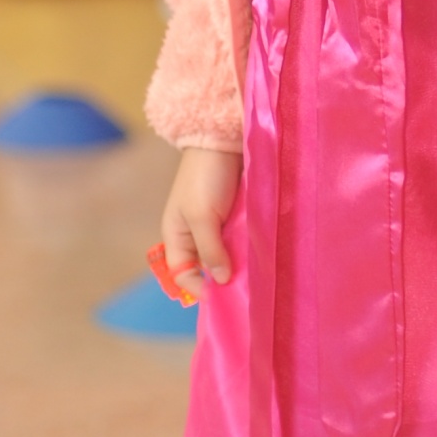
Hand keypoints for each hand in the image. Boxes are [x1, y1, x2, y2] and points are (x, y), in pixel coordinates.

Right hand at [159, 146, 239, 295]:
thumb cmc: (204, 178)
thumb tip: (221, 281)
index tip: (220, 296)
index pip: (182, 274)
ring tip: (254, 277)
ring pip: (224, 256)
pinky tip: (259, 257)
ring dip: (237, 266)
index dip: (198, 288)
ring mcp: (215, 227)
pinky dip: (246, 250)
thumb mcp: (202, 217)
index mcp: (177, 237)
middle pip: (205, 268)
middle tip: (242, 292)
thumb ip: (210, 250)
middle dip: (220, 279)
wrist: (221, 141)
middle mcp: (194, 236)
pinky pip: (238, 242)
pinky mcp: (233, 218)